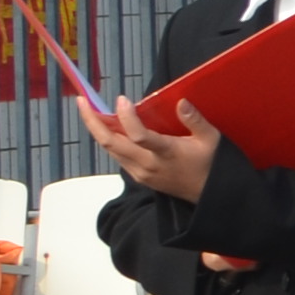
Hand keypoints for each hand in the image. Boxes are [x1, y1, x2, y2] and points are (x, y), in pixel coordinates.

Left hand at [84, 95, 221, 202]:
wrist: (208, 195)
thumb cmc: (212, 164)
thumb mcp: (212, 139)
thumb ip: (195, 120)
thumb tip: (181, 101)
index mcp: (166, 153)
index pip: (138, 135)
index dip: (126, 117)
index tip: (121, 99)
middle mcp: (147, 164)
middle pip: (110, 142)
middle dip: (92, 121)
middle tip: (82, 102)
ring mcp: (140, 172)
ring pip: (109, 149)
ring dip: (97, 129)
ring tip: (91, 110)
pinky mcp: (138, 176)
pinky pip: (117, 155)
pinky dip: (109, 140)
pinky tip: (108, 127)